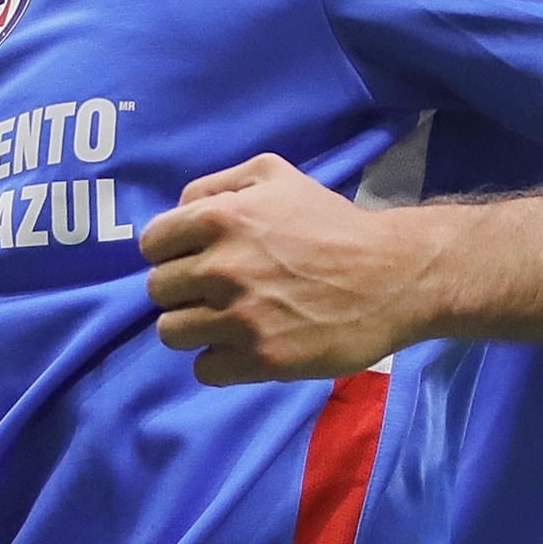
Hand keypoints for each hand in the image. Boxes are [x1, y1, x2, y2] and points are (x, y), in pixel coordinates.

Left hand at [141, 155, 423, 385]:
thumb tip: (178, 211)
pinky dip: (219, 360)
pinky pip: (204, 369)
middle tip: (215, 290)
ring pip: (172, 333)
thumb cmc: (332, 223)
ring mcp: (240, 318)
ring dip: (194, 327)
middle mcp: (222, 268)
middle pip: (157, 290)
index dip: (169, 251)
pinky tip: (244, 345)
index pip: (151, 243)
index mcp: (221, 218)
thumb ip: (218, 184)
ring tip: (226, 320)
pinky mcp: (260, 360)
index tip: (192, 259)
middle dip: (181, 289)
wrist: (391, 277)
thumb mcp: (276, 174)